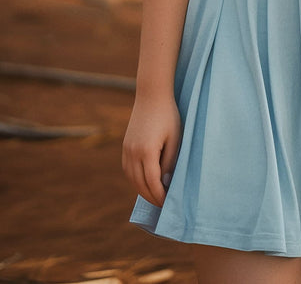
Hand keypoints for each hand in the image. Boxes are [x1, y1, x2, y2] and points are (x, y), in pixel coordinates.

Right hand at [122, 93, 181, 207]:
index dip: (160, 196)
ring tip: (154, 196)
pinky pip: (127, 169)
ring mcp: (127, 149)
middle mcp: (133, 153)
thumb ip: (170, 162)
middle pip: (140, 184)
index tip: (168, 204)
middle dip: (151, 197)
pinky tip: (144, 182)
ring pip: (131, 178)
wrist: (151, 95)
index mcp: (147, 152)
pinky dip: (135, 179)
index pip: (152, 183)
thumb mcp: (175, 139)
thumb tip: (165, 183)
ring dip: (141, 190)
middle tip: (163, 205)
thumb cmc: (168, 116)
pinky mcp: (125, 145)